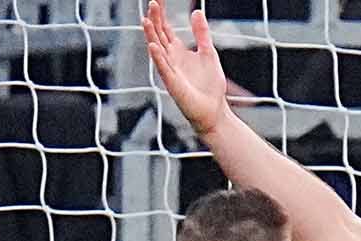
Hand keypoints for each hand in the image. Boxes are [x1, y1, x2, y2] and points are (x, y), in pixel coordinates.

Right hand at [142, 0, 231, 135]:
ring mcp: (169, 71)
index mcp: (177, 51)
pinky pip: (164, 69)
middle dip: (155, 20)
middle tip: (152, 3)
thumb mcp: (208, 53)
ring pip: (157, 50)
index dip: (161, 14)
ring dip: (151, 35)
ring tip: (146, 20)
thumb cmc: (210, 85)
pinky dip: (159, 58)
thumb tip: (196, 11)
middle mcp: (170, 58)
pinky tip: (154, 46)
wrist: (214, 111)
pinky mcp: (173, 84)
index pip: (165, 28)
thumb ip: (201, 33)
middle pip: (159, 35)